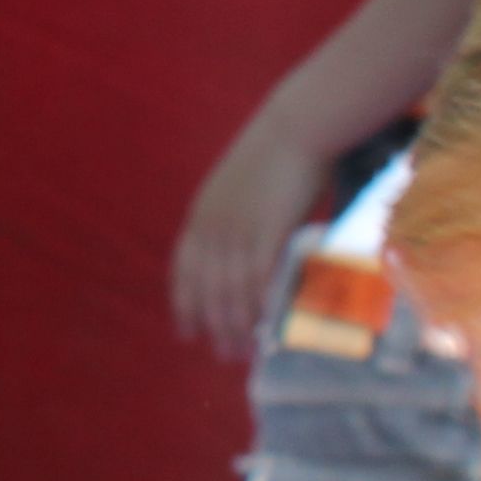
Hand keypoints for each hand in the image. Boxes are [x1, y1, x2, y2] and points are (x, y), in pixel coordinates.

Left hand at [174, 117, 328, 360]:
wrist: (296, 127)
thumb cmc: (277, 156)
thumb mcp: (242, 191)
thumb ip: (238, 221)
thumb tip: (247, 253)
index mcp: (201, 214)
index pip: (183, 269)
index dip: (184, 302)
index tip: (186, 331)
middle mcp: (213, 224)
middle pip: (206, 285)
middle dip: (211, 323)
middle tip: (221, 354)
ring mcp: (239, 227)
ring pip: (231, 287)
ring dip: (235, 323)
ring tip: (243, 350)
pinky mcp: (269, 229)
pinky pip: (259, 276)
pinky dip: (259, 304)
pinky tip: (264, 326)